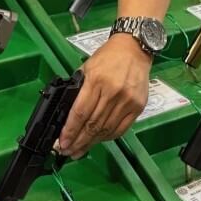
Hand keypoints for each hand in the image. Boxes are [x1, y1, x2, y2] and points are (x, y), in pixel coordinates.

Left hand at [58, 34, 151, 157]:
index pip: (81, 112)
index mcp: (96, 80)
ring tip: (80, 150)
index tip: (62, 142)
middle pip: (93, 124)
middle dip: (78, 141)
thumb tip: (67, 117)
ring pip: (106, 129)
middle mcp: (113, 92)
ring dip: (91, 143)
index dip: (70, 131)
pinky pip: (121, 129)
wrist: (134, 49)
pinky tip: (98, 141)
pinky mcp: (138, 107)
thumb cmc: (107, 57)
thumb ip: (78, 91)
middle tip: (68, 151)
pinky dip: (108, 137)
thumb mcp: (86, 68)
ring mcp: (127, 101)